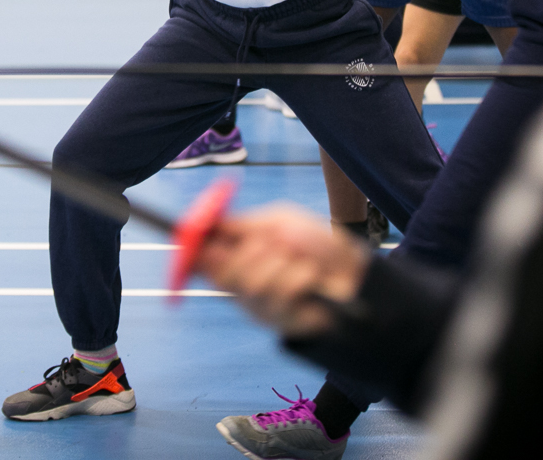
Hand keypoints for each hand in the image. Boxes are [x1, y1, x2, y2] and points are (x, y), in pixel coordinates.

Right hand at [195, 204, 369, 336]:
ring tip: (301, 261)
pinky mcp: (277, 320)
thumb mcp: (278, 221)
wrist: (351, 271)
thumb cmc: (314, 243)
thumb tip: (209, 227)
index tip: (192, 244)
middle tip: (274, 244)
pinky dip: (301, 276)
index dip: (191, 253)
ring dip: (283, 264)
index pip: (199, 258)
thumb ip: (244, 225)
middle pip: (222, 273)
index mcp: (234, 256)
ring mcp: (256, 304)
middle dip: (251, 253)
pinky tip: (311, 279)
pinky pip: (281, 293)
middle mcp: (239, 283)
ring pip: (253, 282)